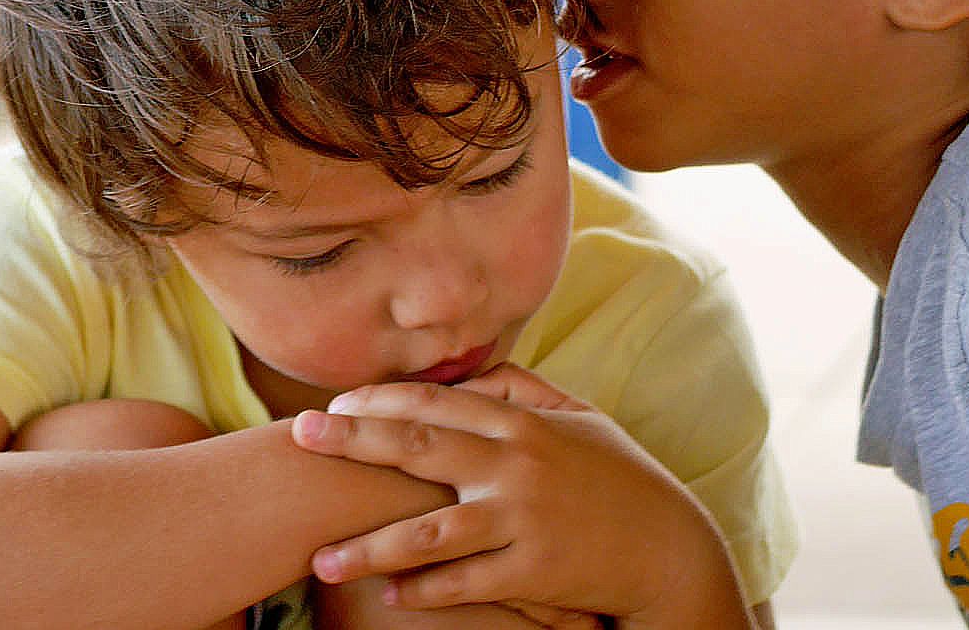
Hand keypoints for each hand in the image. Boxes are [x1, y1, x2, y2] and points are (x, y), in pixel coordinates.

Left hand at [289, 364, 735, 623]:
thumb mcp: (580, 418)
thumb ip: (524, 390)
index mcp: (523, 424)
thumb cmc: (619, 478)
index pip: (437, 401)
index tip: (334, 403)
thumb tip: (472, 373)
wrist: (668, 548)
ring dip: (370, 547)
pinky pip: (464, 583)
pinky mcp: (531, 571)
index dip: (380, 399)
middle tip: (299, 438)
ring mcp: (522, 520)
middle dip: (353, 441)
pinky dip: (424, 589)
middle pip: (419, 447)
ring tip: (322, 558)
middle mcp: (517, 465)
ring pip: (430, 532)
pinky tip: (389, 594)